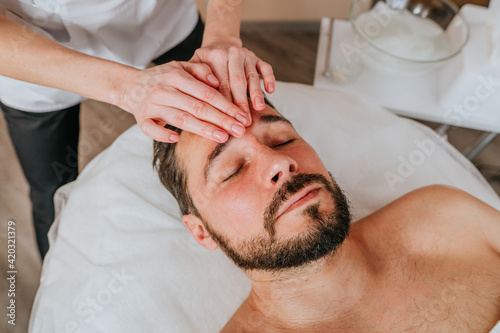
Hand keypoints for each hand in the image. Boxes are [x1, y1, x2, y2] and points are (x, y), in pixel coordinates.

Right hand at [118, 61, 249, 142]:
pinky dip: (163, 134)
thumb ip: (200, 70)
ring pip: (180, 119)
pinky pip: (151, 129)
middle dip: (221, 120)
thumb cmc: (162, 78)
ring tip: (223, 137)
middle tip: (240, 130)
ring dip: (203, 129)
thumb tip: (217, 81)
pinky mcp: (141, 119)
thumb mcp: (180, 67)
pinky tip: (178, 139)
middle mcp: (164, 90)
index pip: (206, 93)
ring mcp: (151, 105)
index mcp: (175, 76)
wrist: (130, 85)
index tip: (241, 116)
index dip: (226, 105)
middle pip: (197, 108)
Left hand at [190, 43, 274, 117]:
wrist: (220, 44)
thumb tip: (197, 95)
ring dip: (257, 93)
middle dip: (242, 102)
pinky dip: (269, 78)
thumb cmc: (206, 62)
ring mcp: (246, 55)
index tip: (227, 120)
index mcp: (216, 57)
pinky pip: (266, 67)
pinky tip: (270, 90)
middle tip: (244, 121)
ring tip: (259, 108)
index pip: (221, 83)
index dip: (225, 103)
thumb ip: (194, 77)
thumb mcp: (194, 64)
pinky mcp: (257, 58)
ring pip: (252, 76)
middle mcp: (232, 54)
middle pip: (237, 81)